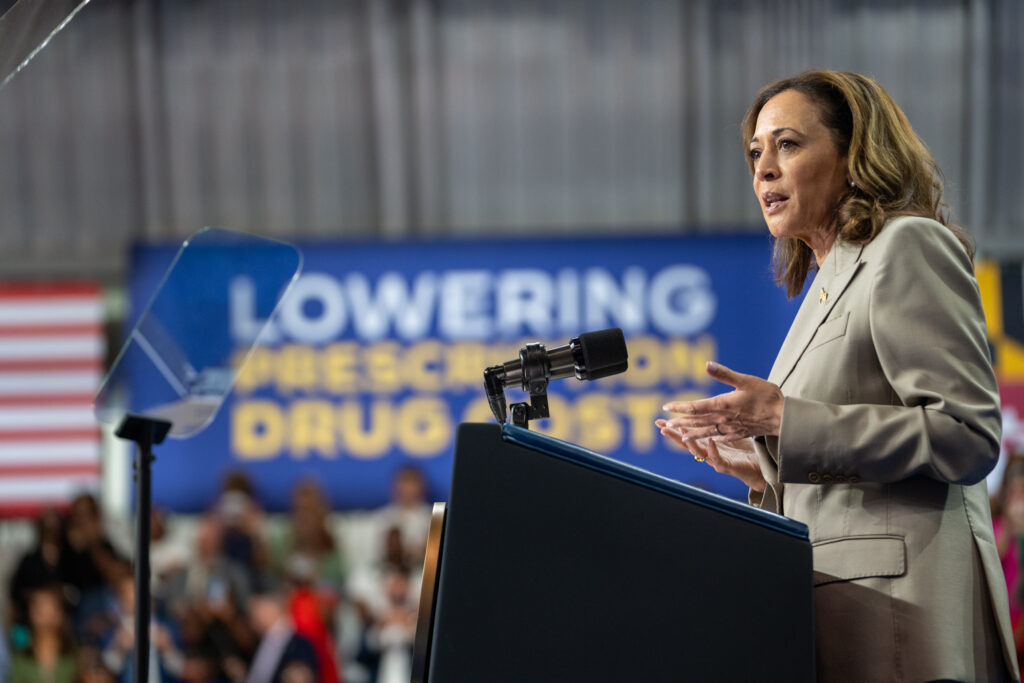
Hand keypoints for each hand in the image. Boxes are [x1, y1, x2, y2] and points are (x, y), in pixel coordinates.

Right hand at [655, 421, 765, 491]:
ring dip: (690, 443)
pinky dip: (713, 451)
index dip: (674, 426)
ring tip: (682, 433)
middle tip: (662, 427)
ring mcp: (716, 459)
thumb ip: (719, 418)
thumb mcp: (730, 429)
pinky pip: (718, 460)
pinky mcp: (728, 466)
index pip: (687, 432)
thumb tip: (711, 403)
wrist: (759, 466)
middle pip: (687, 443)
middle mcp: (708, 451)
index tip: (661, 419)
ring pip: (699, 453)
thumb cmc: (744, 448)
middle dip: (674, 435)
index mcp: (707, 440)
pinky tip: (710, 441)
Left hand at [662, 361, 783, 440]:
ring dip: (691, 432)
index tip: (666, 406)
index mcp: (723, 404)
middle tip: (664, 424)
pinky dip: (709, 439)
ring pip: (705, 431)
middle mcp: (723, 418)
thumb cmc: (767, 396)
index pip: (695, 406)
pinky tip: (705, 440)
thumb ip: (725, 374)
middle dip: (679, 422)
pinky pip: (719, 437)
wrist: (784, 418)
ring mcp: (730, 428)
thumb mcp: (746, 380)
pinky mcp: (738, 433)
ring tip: (679, 435)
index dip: (680, 407)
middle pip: (696, 421)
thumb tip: (706, 364)